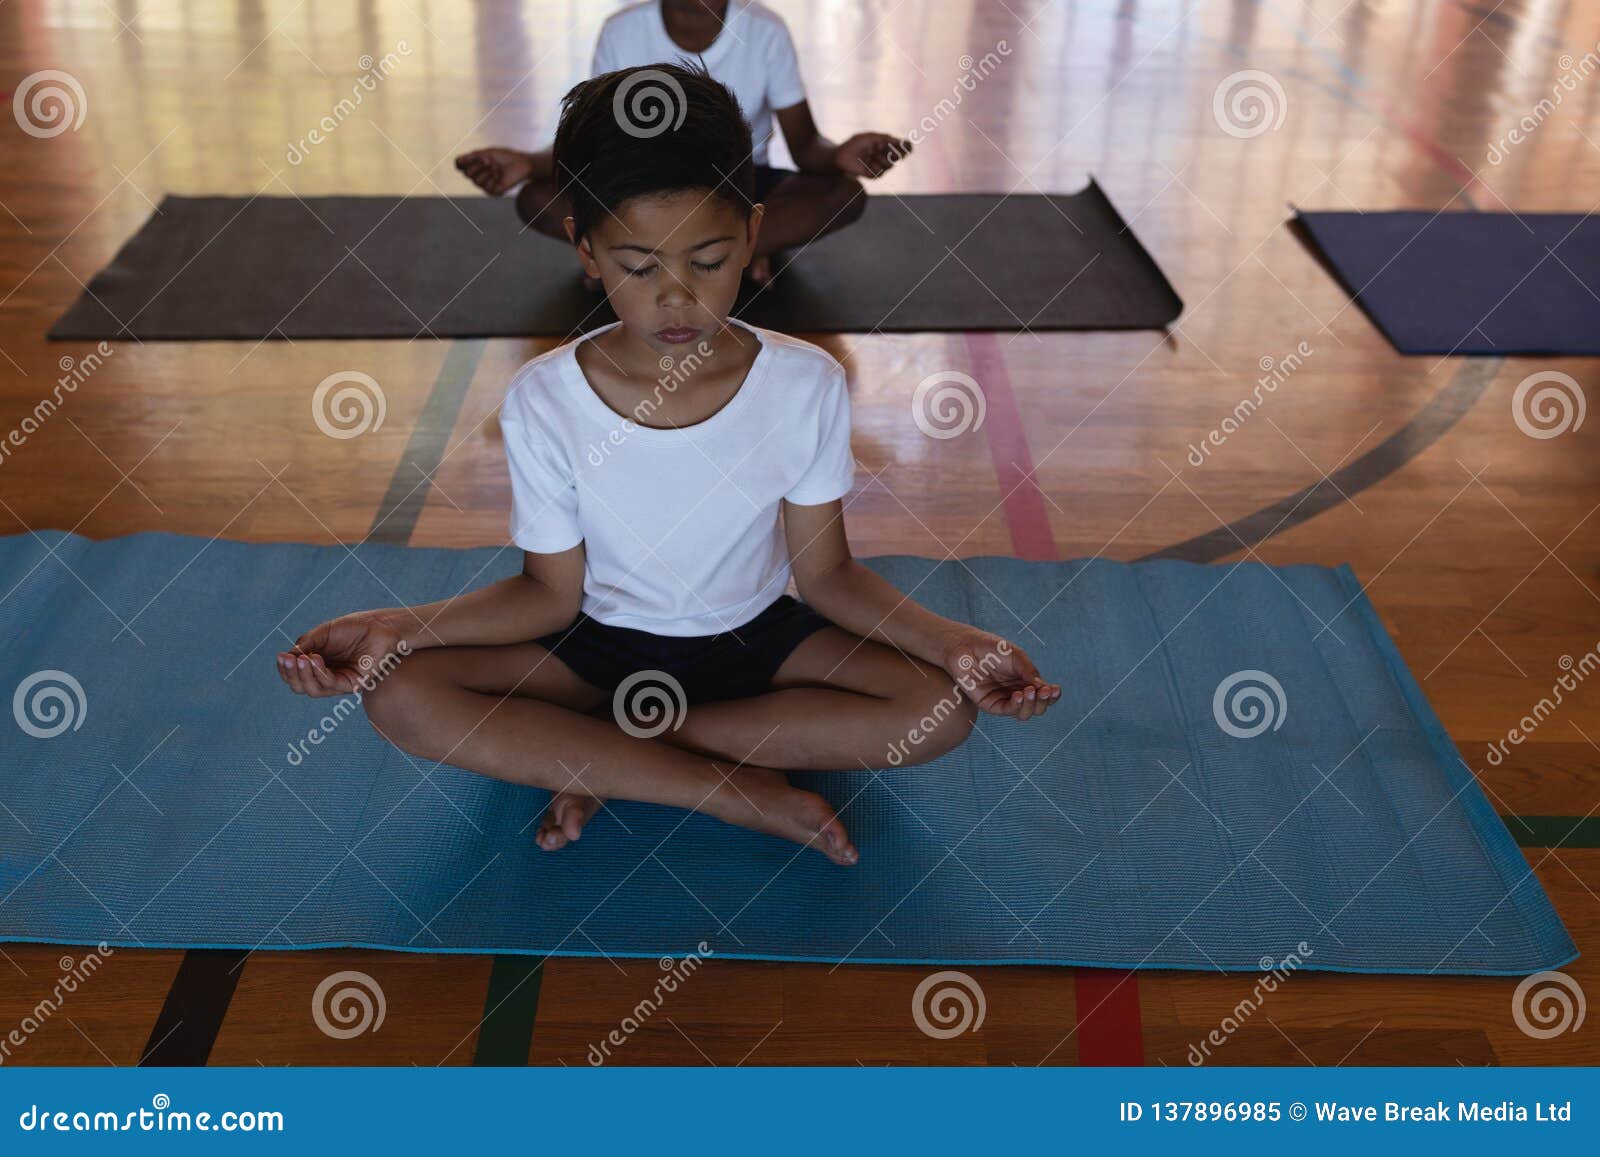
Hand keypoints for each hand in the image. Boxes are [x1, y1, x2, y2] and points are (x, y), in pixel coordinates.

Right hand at [275, 610, 409, 698]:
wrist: (380, 625)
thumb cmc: (353, 628)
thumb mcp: (323, 633)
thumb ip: (305, 645)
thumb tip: (287, 657)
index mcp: (317, 665)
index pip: (295, 675)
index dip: (285, 669)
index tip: (281, 656)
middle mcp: (327, 677)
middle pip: (300, 686)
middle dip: (291, 674)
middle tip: (288, 659)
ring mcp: (340, 683)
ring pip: (313, 690)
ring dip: (303, 675)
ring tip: (302, 659)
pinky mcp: (353, 685)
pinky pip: (331, 685)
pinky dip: (320, 673)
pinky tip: (315, 659)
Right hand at [454, 147, 534, 195]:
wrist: (520, 163)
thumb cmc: (504, 157)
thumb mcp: (486, 153)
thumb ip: (471, 157)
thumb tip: (456, 162)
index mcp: (475, 166)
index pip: (460, 166)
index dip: (464, 161)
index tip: (475, 156)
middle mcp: (478, 176)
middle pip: (467, 173)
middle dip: (478, 165)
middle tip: (490, 161)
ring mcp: (485, 185)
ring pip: (476, 181)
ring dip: (487, 171)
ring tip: (497, 168)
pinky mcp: (493, 191)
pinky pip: (486, 186)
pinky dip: (493, 179)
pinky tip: (500, 176)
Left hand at [833, 132, 911, 178]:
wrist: (843, 156)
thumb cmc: (856, 144)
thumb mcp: (872, 137)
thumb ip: (886, 138)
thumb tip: (900, 140)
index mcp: (885, 145)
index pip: (900, 147)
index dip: (906, 147)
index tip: (910, 147)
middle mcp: (884, 156)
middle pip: (899, 157)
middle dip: (897, 153)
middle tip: (890, 149)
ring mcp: (880, 166)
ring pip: (890, 165)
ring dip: (881, 158)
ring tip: (871, 154)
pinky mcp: (875, 175)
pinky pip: (881, 172)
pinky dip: (874, 166)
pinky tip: (867, 164)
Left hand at [941, 628, 1060, 720]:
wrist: (965, 647)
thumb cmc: (991, 648)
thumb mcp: (1016, 656)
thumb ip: (1029, 671)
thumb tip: (1045, 688)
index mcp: (1025, 681)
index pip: (1044, 694)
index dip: (1052, 695)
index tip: (1055, 689)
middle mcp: (1016, 692)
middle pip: (1037, 707)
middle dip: (1043, 702)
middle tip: (1044, 692)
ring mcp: (1003, 699)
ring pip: (1024, 714)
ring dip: (1031, 705)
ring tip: (1029, 691)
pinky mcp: (989, 704)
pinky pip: (1007, 711)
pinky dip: (1016, 705)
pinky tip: (1018, 695)